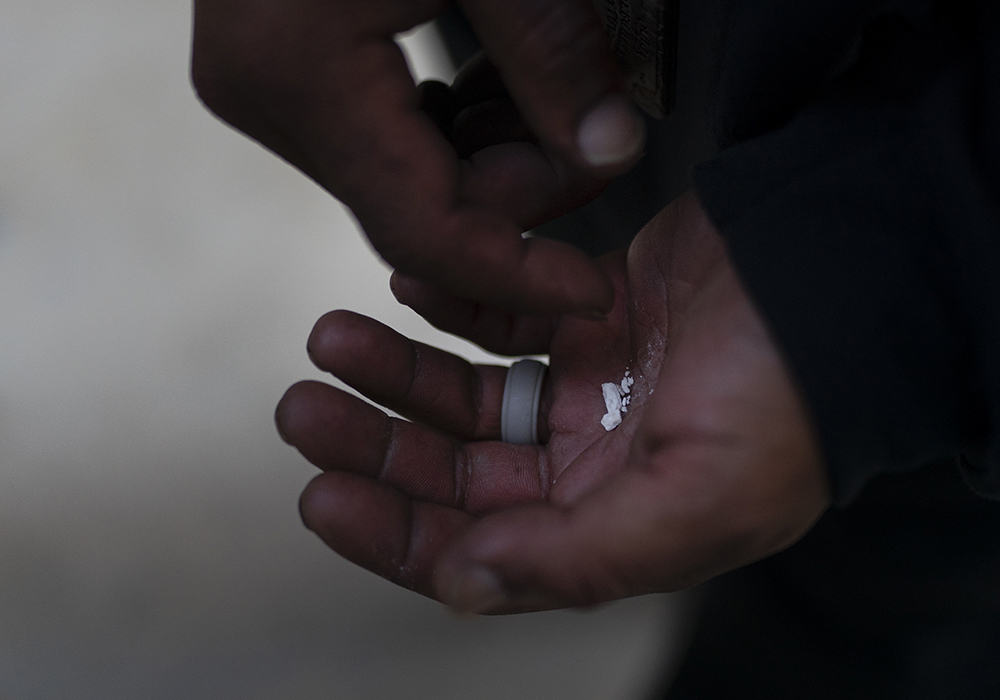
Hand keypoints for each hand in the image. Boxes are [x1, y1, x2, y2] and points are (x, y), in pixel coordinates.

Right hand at [192, 0, 646, 314]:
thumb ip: (556, 58)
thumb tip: (612, 152)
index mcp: (299, 75)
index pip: (424, 232)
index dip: (515, 274)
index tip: (587, 291)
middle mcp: (264, 96)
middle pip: (416, 209)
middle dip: (517, 189)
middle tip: (591, 128)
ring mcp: (267, 82)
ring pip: (402, 177)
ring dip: (490, 153)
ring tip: (551, 88)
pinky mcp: (287, 64)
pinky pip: (384, 134)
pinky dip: (454, 126)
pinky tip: (498, 78)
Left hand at [275, 192, 830, 612]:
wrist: (845, 273)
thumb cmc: (791, 397)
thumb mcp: (695, 501)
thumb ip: (577, 557)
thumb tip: (463, 583)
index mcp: (614, 524)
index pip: (480, 549)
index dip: (394, 533)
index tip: (321, 496)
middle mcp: (594, 463)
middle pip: (456, 468)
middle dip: (375, 443)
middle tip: (303, 407)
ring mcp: (591, 383)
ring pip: (467, 391)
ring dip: (398, 369)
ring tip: (330, 339)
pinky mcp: (592, 310)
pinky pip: (503, 312)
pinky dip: (453, 301)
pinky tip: (408, 287)